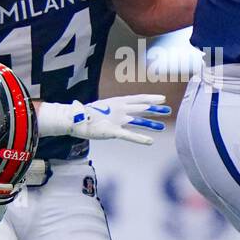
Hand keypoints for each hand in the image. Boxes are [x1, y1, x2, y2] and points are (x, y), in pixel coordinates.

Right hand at [38, 94, 169, 145]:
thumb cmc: (84, 115)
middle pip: (141, 108)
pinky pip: (129, 135)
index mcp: (116, 102)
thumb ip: (111, 110)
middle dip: (155, 109)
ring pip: (138, 121)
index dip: (150, 98)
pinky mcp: (112, 131)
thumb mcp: (101, 109)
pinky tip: (150, 142)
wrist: (72, 119)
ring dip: (151, 123)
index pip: (137, 98)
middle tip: (168, 110)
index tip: (162, 98)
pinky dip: (140, 138)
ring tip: (162, 126)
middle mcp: (119, 109)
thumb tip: (116, 111)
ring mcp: (116, 120)